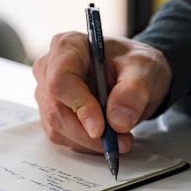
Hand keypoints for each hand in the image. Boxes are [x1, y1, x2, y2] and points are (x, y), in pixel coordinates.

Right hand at [32, 32, 171, 152]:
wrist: (133, 74)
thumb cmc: (133, 64)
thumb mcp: (145, 69)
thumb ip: (133, 91)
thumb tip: (117, 120)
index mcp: (68, 46)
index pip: (60, 80)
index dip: (79, 106)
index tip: (100, 129)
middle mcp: (49, 68)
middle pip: (55, 109)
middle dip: (87, 133)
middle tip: (120, 141)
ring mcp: (46, 92)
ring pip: (56, 127)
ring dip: (88, 141)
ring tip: (119, 138)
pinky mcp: (50, 112)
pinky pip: (61, 136)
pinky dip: (84, 144)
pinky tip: (105, 136)